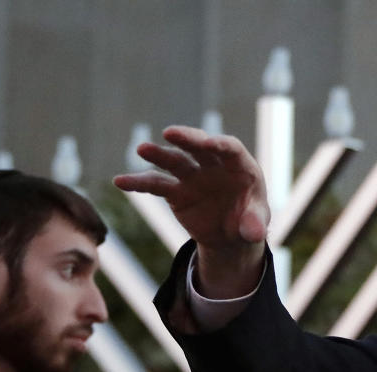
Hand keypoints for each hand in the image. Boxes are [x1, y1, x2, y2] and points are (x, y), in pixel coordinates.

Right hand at [115, 127, 267, 297]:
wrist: (231, 235)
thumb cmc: (249, 221)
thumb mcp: (256, 225)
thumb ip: (255, 226)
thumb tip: (253, 234)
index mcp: (239, 167)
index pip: (230, 149)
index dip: (220, 144)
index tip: (208, 143)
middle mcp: (214, 165)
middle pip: (199, 146)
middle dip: (187, 139)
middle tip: (170, 133)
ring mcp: (193, 176)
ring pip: (174, 161)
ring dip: (158, 155)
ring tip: (142, 149)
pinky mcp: (176, 191)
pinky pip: (156, 185)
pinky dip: (139, 183)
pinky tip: (120, 181)